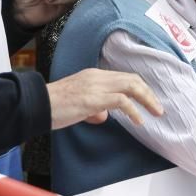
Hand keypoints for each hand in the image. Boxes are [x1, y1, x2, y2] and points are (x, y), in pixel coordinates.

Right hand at [47, 68, 163, 128]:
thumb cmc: (54, 106)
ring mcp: (95, 86)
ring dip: (147, 99)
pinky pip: (122, 101)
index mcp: (93, 75)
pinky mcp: (93, 99)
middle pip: (132, 79)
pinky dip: (134, 110)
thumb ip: (93, 107)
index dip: (140, 88)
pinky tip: (138, 120)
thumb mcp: (78, 104)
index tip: (149, 100)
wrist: (37, 105)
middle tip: (158, 108)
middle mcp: (96, 76)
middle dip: (148, 93)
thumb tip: (104, 116)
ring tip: (156, 112)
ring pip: (131, 85)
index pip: (123, 77)